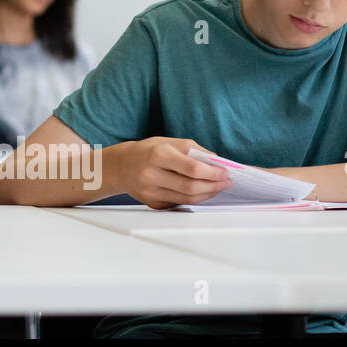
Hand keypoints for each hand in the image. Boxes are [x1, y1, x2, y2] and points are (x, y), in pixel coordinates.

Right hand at [117, 137, 231, 208]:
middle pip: (191, 187)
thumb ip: (195, 151)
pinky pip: (179, 204)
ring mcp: (150, 191)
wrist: (121, 166)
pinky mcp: (152, 203)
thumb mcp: (170, 142)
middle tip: (225, 182)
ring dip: (207, 194)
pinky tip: (200, 192)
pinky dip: (194, 199)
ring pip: (187, 199)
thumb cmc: (148, 151)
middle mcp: (152, 174)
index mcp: (158, 155)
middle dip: (213, 185)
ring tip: (216, 187)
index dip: (213, 173)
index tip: (225, 172)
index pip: (192, 169)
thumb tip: (218, 164)